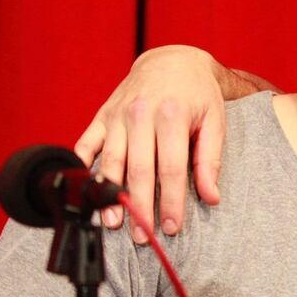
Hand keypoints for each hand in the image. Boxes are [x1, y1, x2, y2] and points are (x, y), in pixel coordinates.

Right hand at [73, 45, 227, 243]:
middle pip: (137, 170)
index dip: (170, 201)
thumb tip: (211, 198)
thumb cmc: (198, 95)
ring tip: (113, 223)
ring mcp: (117, 115)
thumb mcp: (215, 122)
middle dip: (139, 207)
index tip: (171, 228)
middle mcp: (141, 114)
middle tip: (142, 236)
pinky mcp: (102, 115)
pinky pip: (86, 143)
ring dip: (109, 195)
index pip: (170, 168)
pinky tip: (83, 192)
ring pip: (110, 161)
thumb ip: (211, 161)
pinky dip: (82, 167)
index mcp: (172, 116)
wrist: (173, 60)